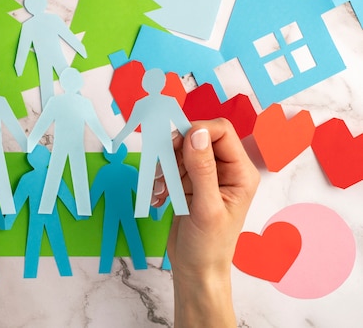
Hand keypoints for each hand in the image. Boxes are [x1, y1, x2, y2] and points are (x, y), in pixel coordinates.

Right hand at [160, 119, 259, 326]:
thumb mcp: (206, 208)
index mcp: (241, 173)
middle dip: (177, 149)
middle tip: (161, 166)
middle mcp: (226, 170)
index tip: (174, 143)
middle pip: (199, 138)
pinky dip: (162, 177)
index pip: (221, 132)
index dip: (197, 130)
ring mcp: (207, 177)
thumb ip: (202, 169)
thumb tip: (196, 134)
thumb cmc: (209, 246)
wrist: (196, 270)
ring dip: (166, 165)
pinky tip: (159, 197)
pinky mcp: (191, 184)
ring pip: (182, 151)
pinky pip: (173, 167)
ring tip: (160, 188)